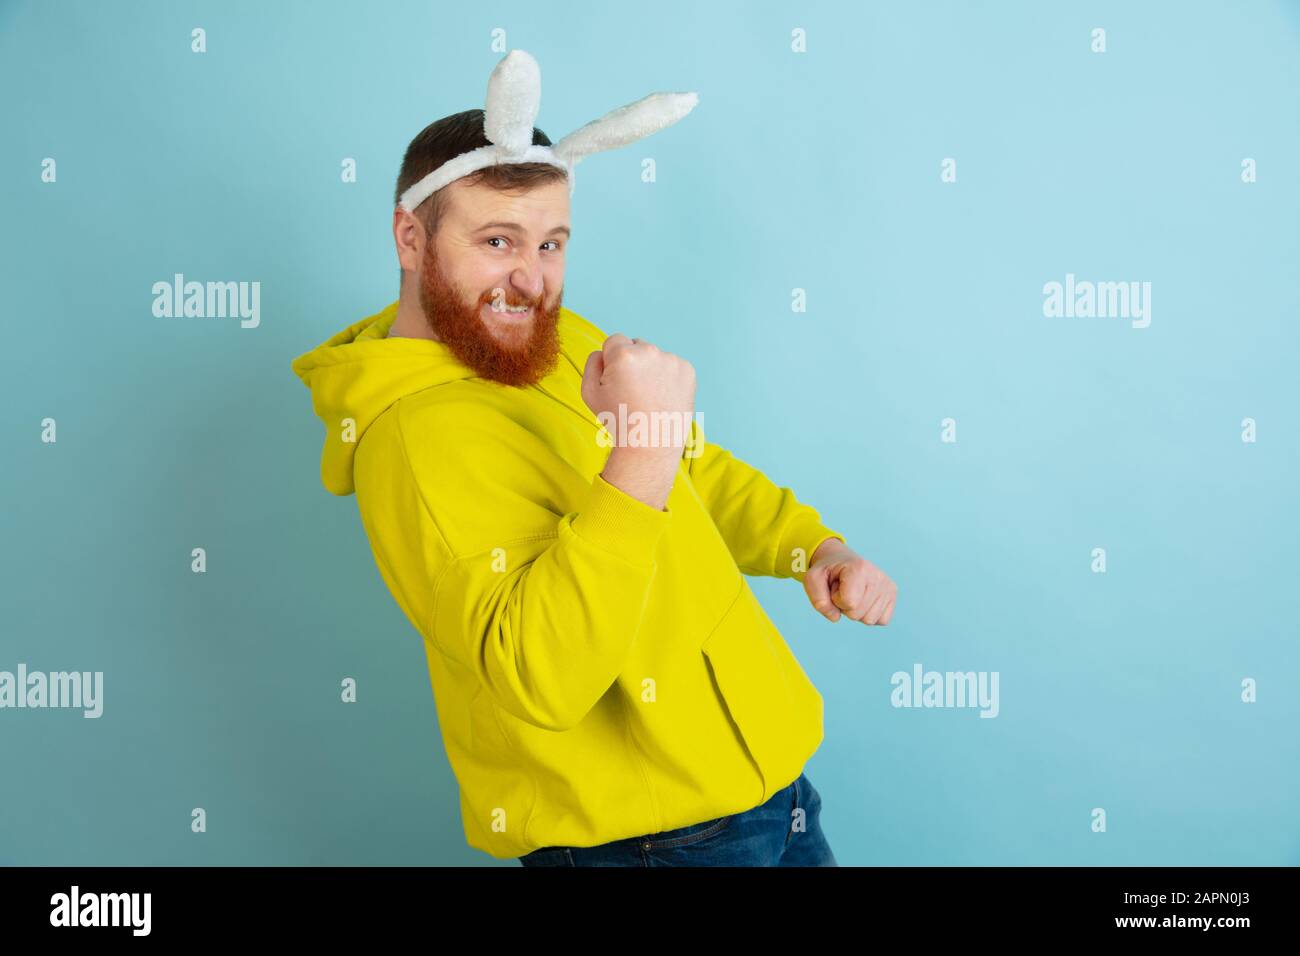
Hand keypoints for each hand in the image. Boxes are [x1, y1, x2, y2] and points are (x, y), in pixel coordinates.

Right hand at [581, 334, 695, 451]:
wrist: (651, 443)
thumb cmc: (618, 420)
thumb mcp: (589, 392)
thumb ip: (592, 363)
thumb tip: (602, 352)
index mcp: (624, 354)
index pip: (613, 340)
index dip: (611, 361)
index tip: (616, 381)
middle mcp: (650, 351)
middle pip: (636, 345)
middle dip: (632, 362)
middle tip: (632, 392)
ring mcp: (672, 360)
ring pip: (654, 356)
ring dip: (650, 369)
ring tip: (648, 397)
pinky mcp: (687, 370)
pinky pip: (671, 366)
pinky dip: (667, 378)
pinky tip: (662, 397)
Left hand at [804, 539, 896, 624]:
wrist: (842, 561)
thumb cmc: (828, 571)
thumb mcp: (812, 579)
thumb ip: (817, 599)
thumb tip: (835, 617)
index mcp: (859, 568)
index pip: (849, 602)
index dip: (836, 600)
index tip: (836, 586)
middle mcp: (878, 576)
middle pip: (857, 614)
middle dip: (845, 607)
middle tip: (843, 590)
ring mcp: (888, 585)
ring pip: (869, 620)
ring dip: (856, 611)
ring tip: (853, 593)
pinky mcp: (893, 594)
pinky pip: (881, 620)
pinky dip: (869, 614)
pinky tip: (863, 599)